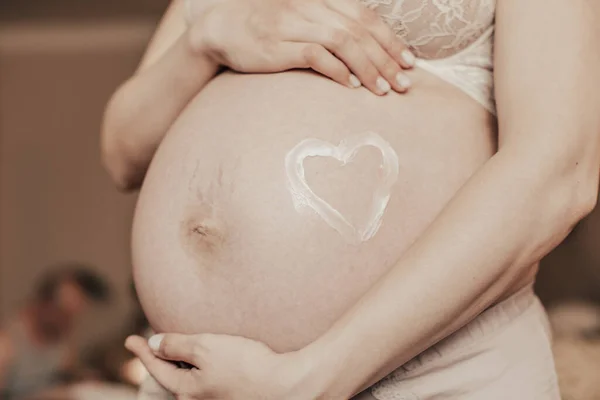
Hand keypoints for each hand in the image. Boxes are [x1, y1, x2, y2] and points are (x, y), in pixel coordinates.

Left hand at [125, 333, 311, 399]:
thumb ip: (177, 345)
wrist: (285, 385)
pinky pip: (205, 381)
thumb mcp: (206, 348)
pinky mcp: (232, 396)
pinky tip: (208, 359)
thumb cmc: (246, 365)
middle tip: (151, 345)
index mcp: (185, 390)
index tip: (129, 339)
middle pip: (170, 377)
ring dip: (180, 364)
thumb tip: (154, 344)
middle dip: (160, 361)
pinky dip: (198, 368)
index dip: (142, 351)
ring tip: (177, 350)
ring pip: (188, 380)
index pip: (156, 367)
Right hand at [185, 0, 414, 94]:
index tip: (409, 62)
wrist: (221, 28)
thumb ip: (330, 27)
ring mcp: (293, 25)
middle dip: (386, 58)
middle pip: (359, 31)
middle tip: (405, 84)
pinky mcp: (278, 45)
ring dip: (368, 67)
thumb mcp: (301, 19)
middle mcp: (309, 7)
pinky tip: (352, 86)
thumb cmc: (266, 28)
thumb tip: (364, 52)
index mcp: (319, 0)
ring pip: (343, 42)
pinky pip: (316, 55)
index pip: (365, 17)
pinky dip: (338, 70)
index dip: (390, 39)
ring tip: (384, 90)